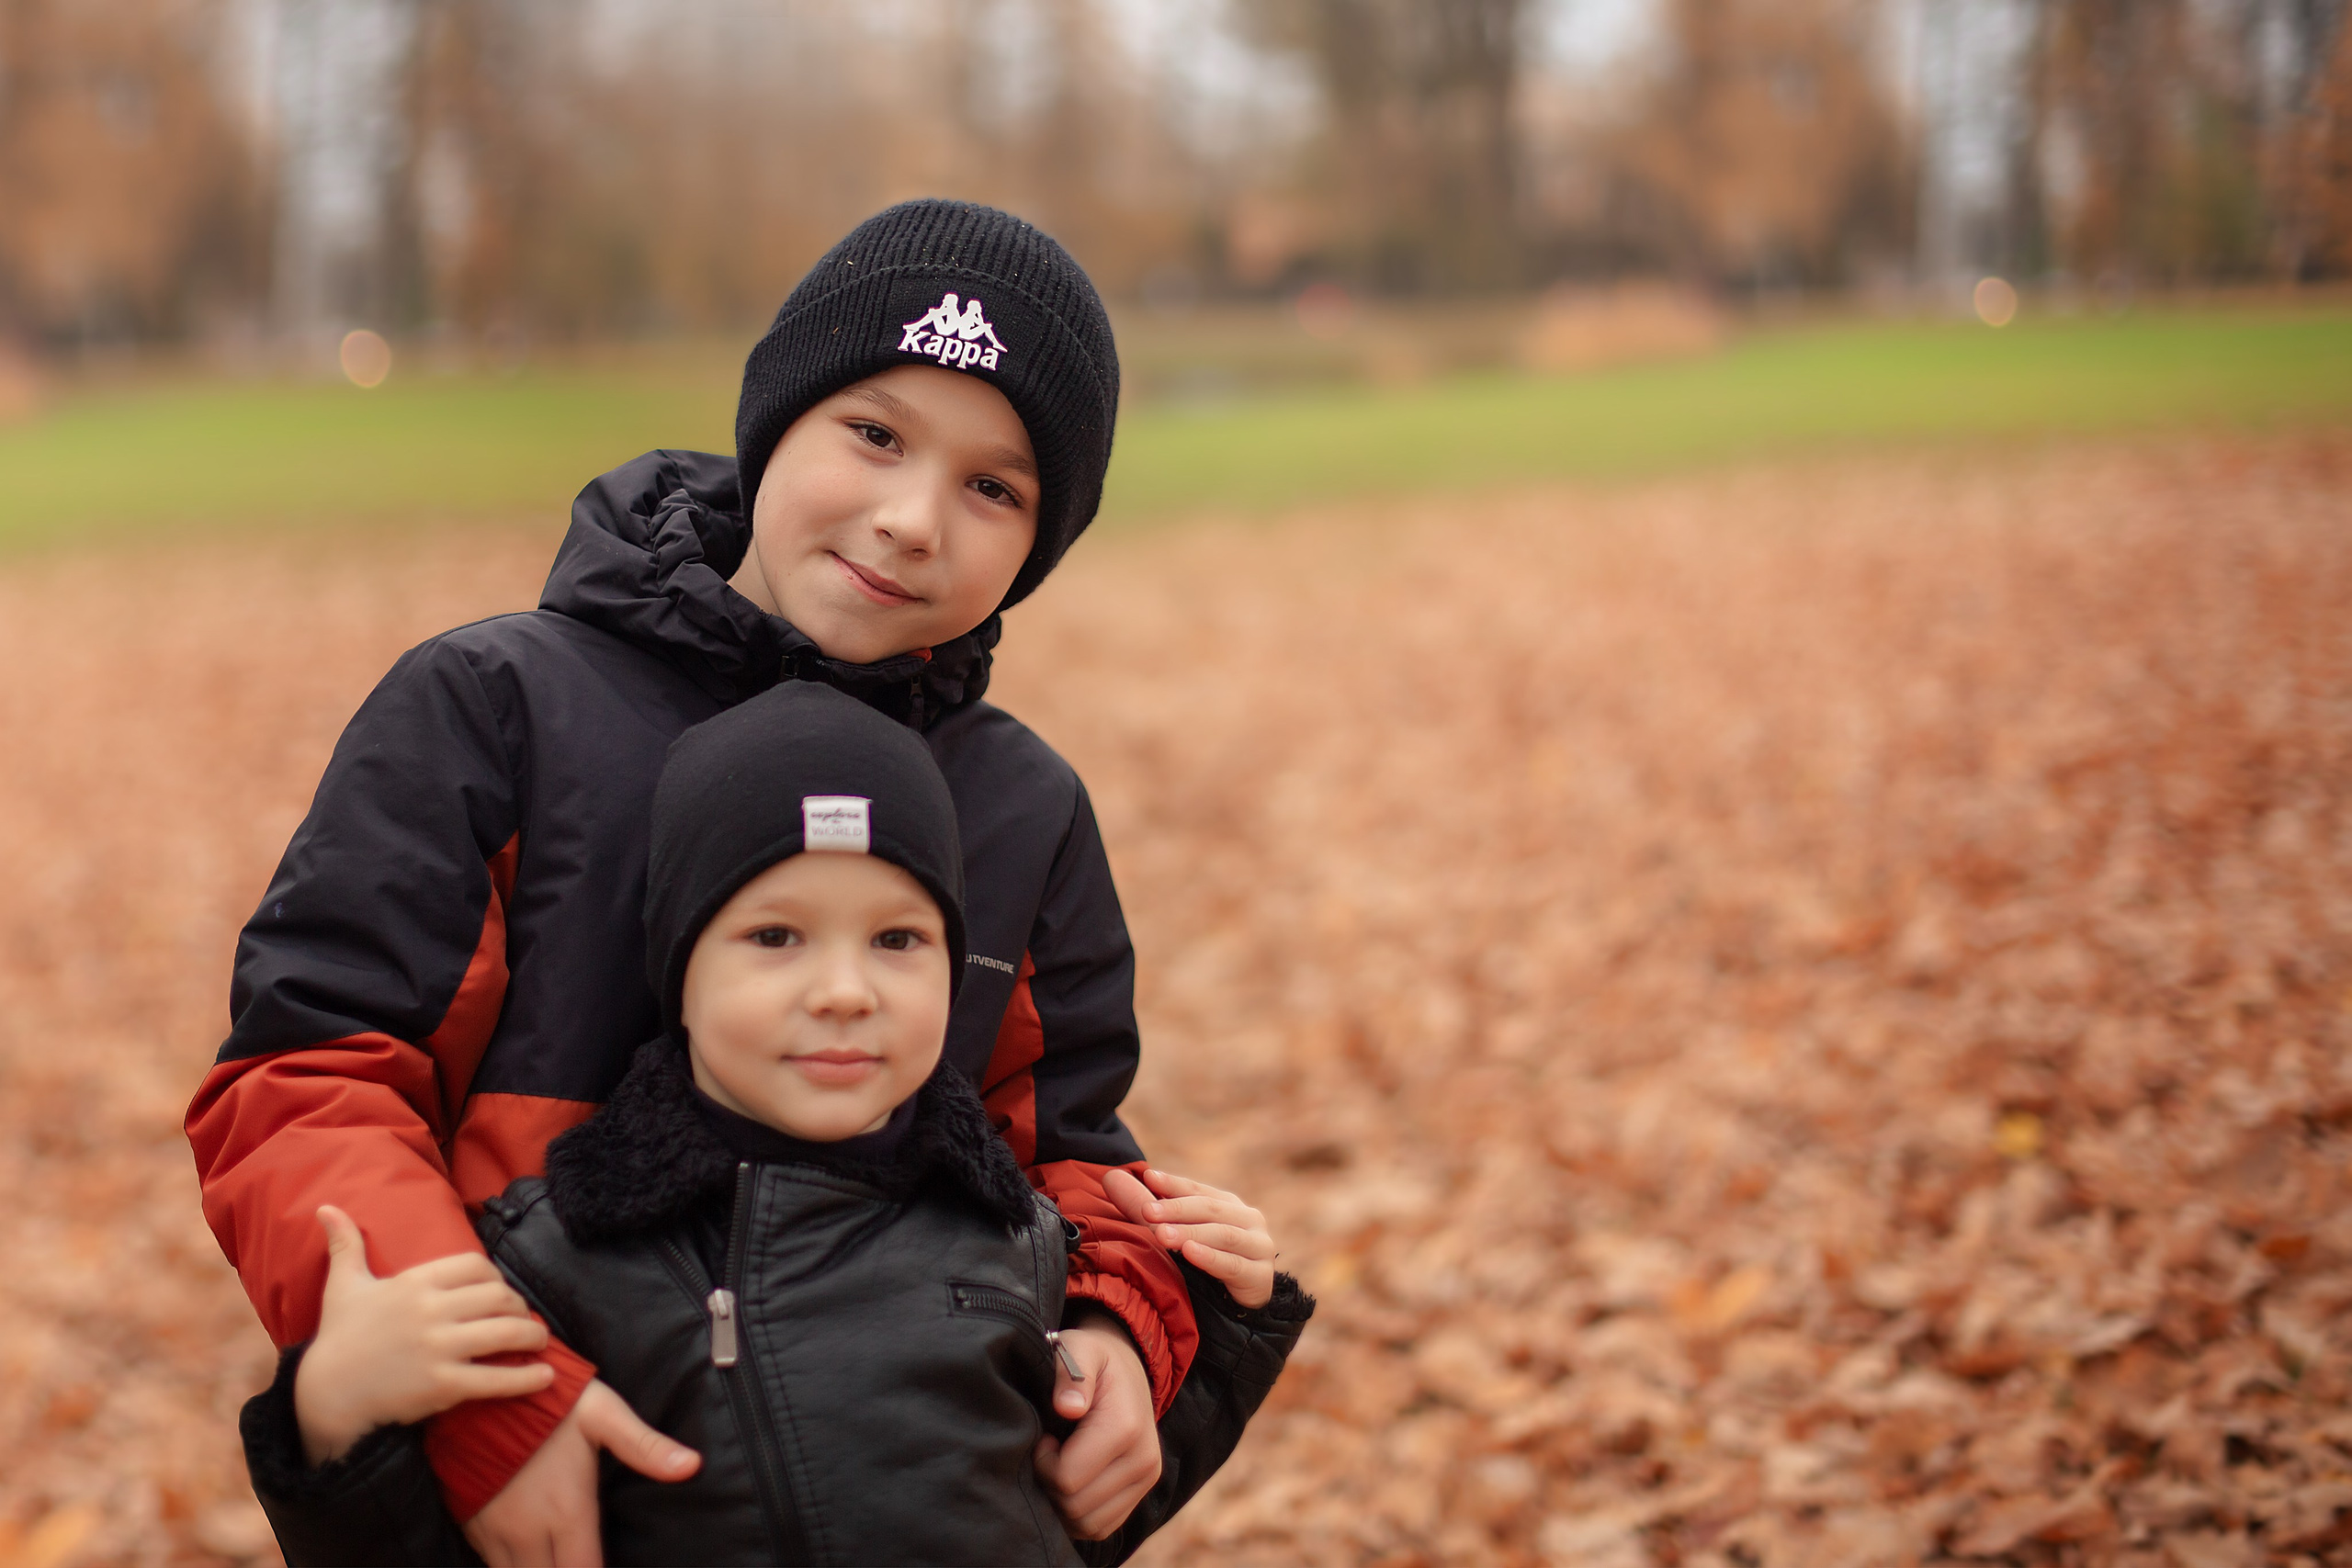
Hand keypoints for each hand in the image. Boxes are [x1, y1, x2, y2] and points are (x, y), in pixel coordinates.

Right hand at [293, 1206, 554, 1465]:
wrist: (327, 1393)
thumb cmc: (340, 1336)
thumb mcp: (343, 1284)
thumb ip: (345, 1245)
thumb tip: (325, 1207)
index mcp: (414, 1283)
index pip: (476, 1266)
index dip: (496, 1278)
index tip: (499, 1292)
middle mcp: (431, 1311)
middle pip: (499, 1297)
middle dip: (520, 1307)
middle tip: (525, 1318)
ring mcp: (439, 1349)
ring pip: (505, 1333)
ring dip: (533, 1336)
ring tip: (542, 1341)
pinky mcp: (443, 1385)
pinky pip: (495, 1379)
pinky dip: (526, 1378)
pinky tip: (545, 1377)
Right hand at [461, 1379, 701, 1567]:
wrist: (480, 1386)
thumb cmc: (547, 1400)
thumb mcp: (602, 1413)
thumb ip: (644, 1446)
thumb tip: (692, 1466)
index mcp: (567, 1512)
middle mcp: (528, 1532)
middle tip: (585, 1562)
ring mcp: (495, 1532)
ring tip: (560, 1562)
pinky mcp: (473, 1525)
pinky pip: (493, 1565)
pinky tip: (531, 1560)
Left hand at [1033, 1309, 1160, 1539]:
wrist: (1128, 1369)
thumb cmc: (1094, 1359)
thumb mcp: (1079, 1349)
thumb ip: (1071, 1373)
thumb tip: (1067, 1408)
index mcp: (1125, 1427)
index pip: (1067, 1479)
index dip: (1042, 1464)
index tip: (1044, 1438)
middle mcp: (1143, 1460)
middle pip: (1075, 1507)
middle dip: (1049, 1485)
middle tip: (1048, 1453)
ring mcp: (1146, 1480)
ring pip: (1087, 1525)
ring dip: (1062, 1504)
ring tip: (1060, 1466)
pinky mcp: (1142, 1493)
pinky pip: (1101, 1527)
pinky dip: (1078, 1514)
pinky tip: (1071, 1482)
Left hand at [1105, 1167, 1275, 1308]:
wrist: (1237, 1311)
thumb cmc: (1203, 1266)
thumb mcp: (1174, 1234)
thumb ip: (1144, 1208)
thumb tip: (1111, 1178)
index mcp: (1229, 1205)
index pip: (1198, 1189)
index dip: (1173, 1184)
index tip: (1147, 1177)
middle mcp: (1248, 1220)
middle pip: (1210, 1209)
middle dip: (1176, 1209)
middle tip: (1147, 1211)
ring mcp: (1258, 1247)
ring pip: (1223, 1234)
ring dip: (1191, 1232)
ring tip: (1162, 1234)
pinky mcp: (1260, 1277)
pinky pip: (1234, 1264)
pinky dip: (1211, 1257)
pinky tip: (1190, 1252)